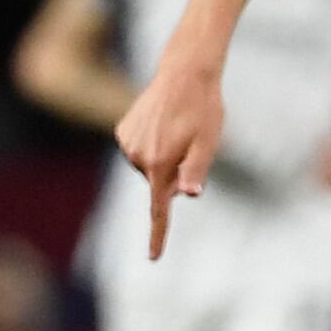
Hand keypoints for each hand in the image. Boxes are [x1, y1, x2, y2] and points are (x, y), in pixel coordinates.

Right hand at [115, 36, 226, 258]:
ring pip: (149, 167)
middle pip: (159, 185)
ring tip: (177, 129)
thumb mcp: (208, 144)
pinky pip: (139, 150)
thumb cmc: (203, 110)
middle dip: (173, 176)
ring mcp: (127, 143)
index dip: (159, 236)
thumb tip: (187, 195)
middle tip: (191, 145)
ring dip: (163, 157)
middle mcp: (137, 157)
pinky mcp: (122, 131)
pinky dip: (151, 144)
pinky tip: (162, 122)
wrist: (184, 72)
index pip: (159, 210)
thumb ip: (195, 171)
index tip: (154, 258)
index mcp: (159, 165)